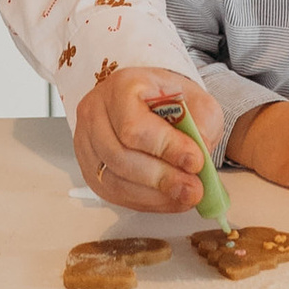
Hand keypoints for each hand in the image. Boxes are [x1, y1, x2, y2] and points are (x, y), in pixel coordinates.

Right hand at [70, 68, 222, 214]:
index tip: (196, 162)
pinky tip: (168, 199)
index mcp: (122, 86)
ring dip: (154, 195)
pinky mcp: (89, 168)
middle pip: (120, 156)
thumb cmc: (171, 99)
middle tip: (194, 189)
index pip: (134, 125)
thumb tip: (200, 153)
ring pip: (114, 180)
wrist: (149, 102)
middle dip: (162, 178)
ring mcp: (87, 142)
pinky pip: (112, 193)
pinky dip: (144, 202)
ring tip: (185, 196)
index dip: (166, 147)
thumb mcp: (196, 99)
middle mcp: (96, 112)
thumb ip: (202, 123)